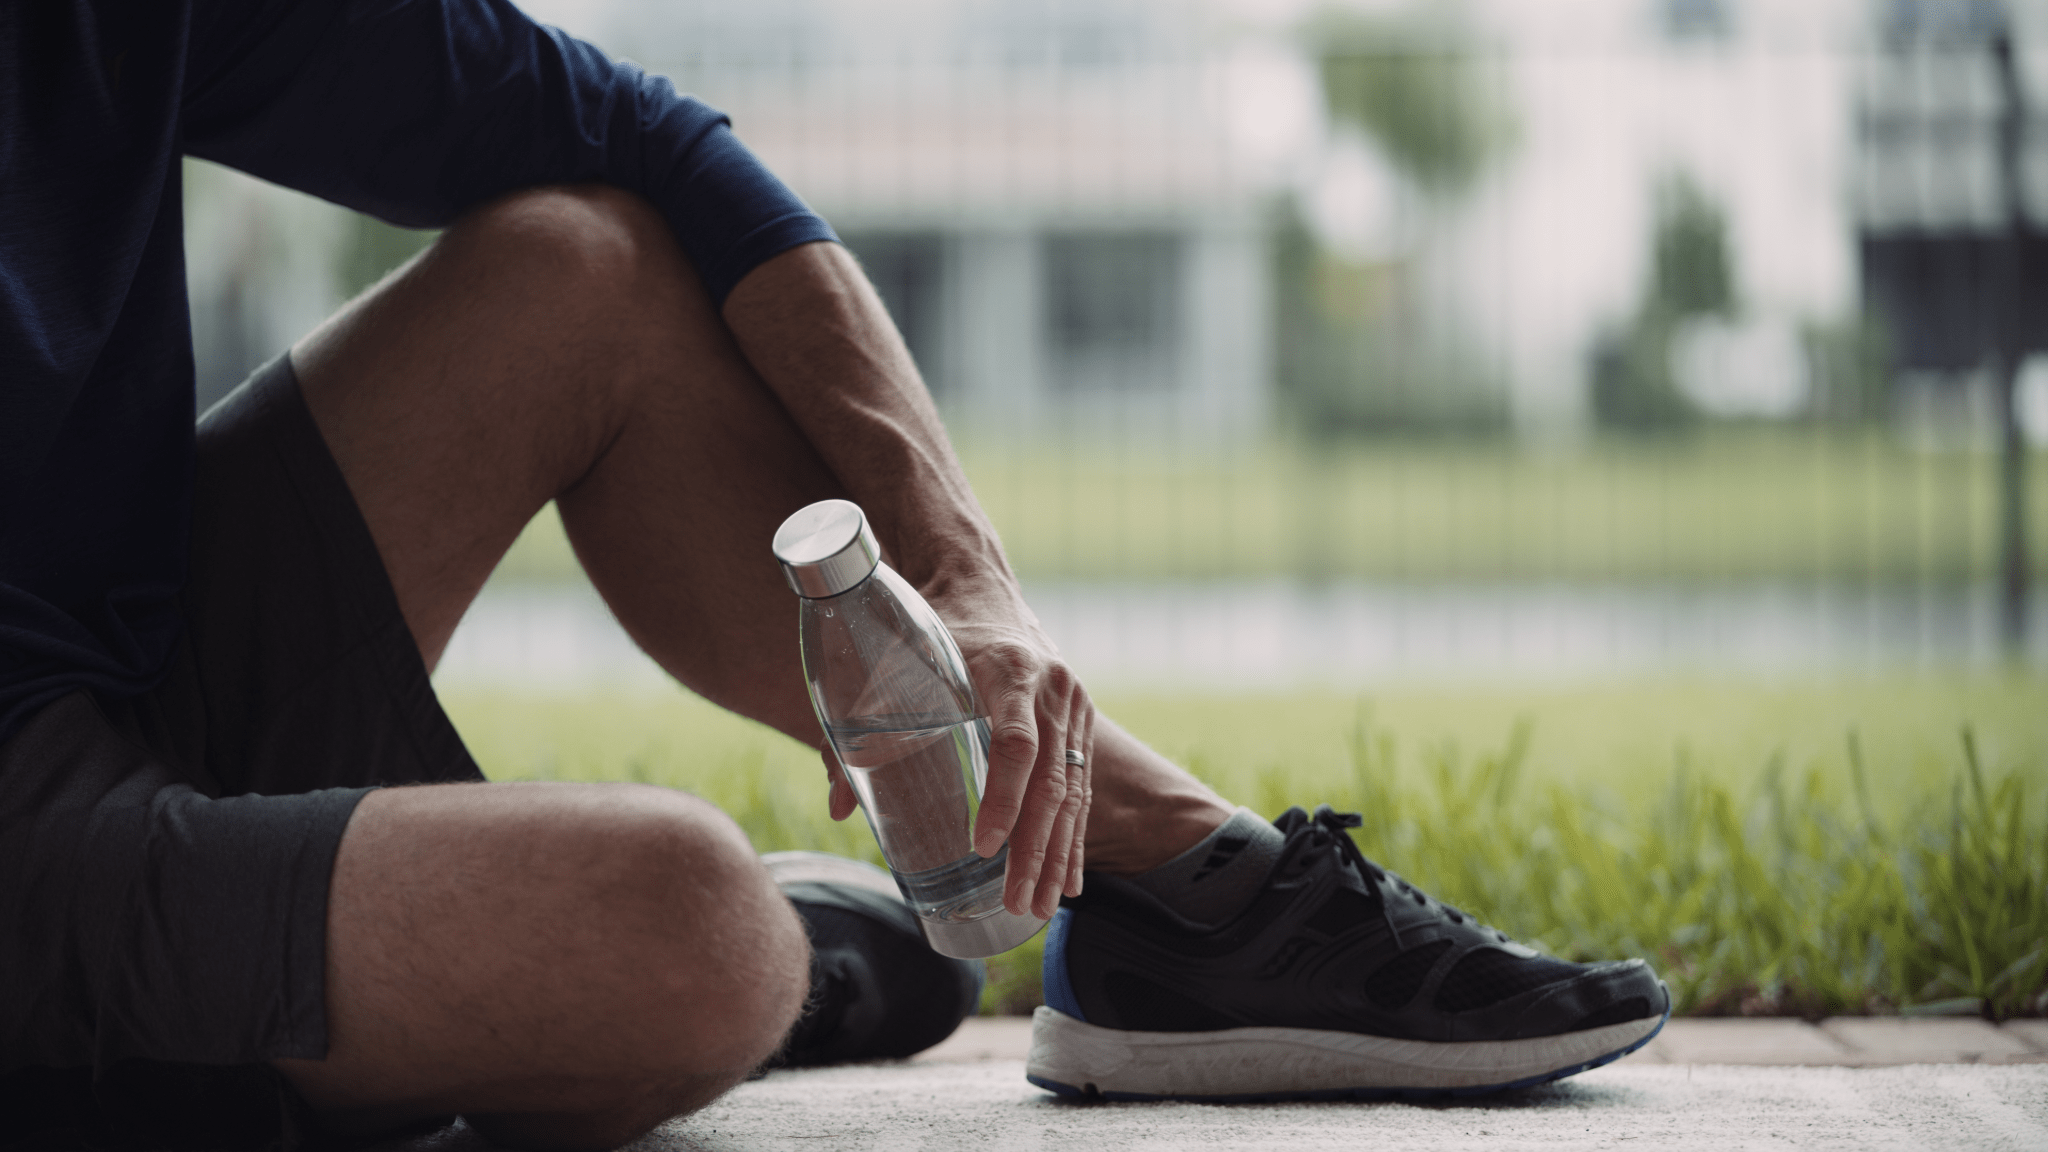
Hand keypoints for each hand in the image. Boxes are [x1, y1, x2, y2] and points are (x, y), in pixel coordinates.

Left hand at [812, 581, 1092, 921]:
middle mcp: (1052, 688)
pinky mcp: (1081, 722)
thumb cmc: (928, 629)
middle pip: (1052, 781)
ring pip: (1073, 792)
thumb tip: (840, 806)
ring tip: (1038, 908)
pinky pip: (1082, 788)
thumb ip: (858, 730)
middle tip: (1017, 901)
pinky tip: (1069, 880)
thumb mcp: (891, 666)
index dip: (1003, 797)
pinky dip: (1074, 837)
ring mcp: (1074, 706)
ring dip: (1056, 855)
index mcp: (1008, 670)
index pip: (1015, 743)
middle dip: (1035, 848)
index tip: (982, 846)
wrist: (982, 588)